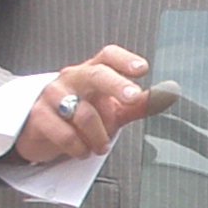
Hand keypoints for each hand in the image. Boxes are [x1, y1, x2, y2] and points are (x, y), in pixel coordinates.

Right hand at [11, 45, 173, 162]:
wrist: (40, 131)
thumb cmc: (80, 115)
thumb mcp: (111, 109)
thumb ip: (137, 104)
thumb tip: (169, 93)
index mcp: (92, 72)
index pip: (108, 56)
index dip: (125, 60)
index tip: (142, 68)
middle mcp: (72, 78)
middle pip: (96, 74)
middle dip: (116, 85)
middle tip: (133, 97)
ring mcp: (52, 95)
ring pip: (84, 114)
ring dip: (99, 136)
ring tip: (100, 146)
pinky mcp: (38, 116)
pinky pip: (65, 134)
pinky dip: (79, 147)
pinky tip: (82, 151)